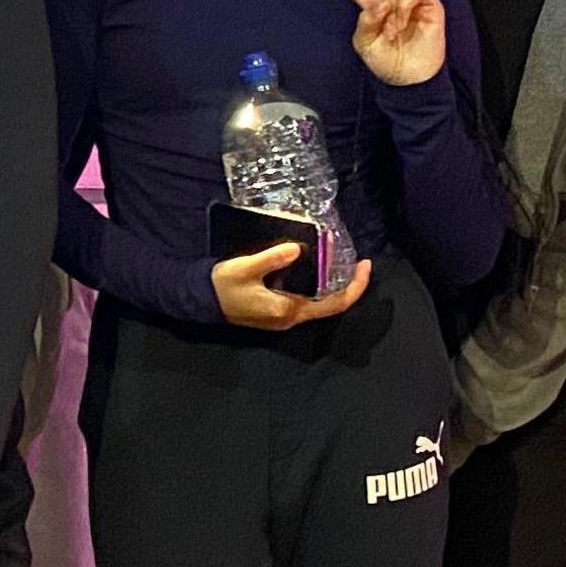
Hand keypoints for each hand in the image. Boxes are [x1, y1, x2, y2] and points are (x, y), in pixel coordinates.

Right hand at [213, 248, 372, 331]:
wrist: (201, 301)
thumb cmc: (222, 286)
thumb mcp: (244, 268)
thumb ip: (271, 259)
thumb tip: (297, 248)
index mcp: (288, 309)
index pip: (334, 303)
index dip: (355, 286)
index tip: (364, 264)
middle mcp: (291, 317)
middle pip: (332, 304)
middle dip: (348, 283)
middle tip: (355, 259)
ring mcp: (284, 317)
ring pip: (320, 303)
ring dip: (333, 284)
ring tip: (338, 260)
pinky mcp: (277, 312)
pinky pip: (308, 300)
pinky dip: (318, 285)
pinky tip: (315, 269)